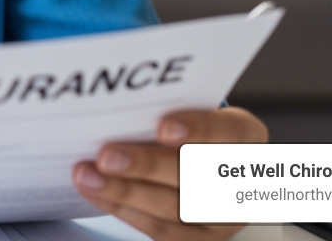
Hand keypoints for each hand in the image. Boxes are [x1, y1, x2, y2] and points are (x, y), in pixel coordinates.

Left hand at [73, 106, 267, 240]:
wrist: (194, 161)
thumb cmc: (184, 126)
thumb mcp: (184, 108)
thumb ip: (161, 106)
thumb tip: (113, 103)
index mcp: (245, 138)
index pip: (229, 132)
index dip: (198, 129)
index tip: (162, 126)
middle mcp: (240, 180)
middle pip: (195, 175)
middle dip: (146, 165)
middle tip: (106, 155)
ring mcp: (223, 217)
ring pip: (173, 207)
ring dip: (123, 190)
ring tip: (86, 174)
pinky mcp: (198, 238)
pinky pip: (159, 228)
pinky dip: (121, 207)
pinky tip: (95, 190)